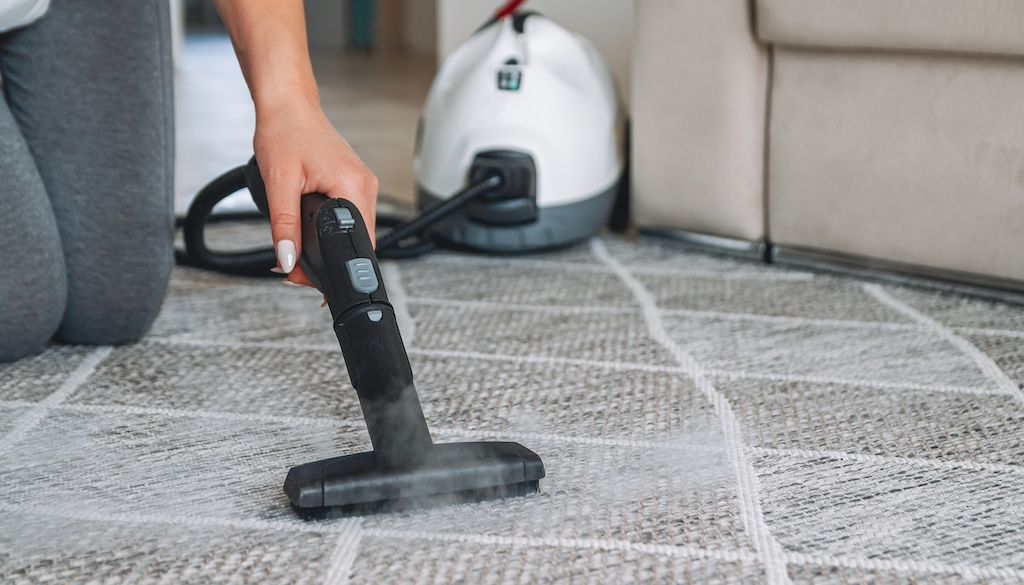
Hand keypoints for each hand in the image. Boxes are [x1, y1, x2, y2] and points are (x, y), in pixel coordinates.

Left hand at [254, 98, 377, 286]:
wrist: (288, 105)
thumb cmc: (286, 131)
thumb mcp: (279, 182)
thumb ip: (285, 225)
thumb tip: (289, 260)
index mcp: (354, 186)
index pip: (358, 243)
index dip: (336, 268)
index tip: (311, 281)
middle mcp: (365, 187)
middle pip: (358, 242)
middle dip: (327, 261)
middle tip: (293, 268)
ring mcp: (362, 185)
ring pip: (353, 232)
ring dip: (328, 246)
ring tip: (297, 250)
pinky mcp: (353, 184)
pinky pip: (349, 217)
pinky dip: (330, 230)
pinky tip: (310, 230)